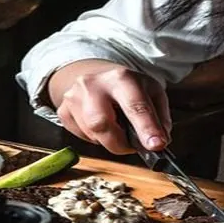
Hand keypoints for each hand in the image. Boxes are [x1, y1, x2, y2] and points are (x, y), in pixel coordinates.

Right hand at [47, 59, 171, 154]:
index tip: (156, 146)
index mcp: (121, 78)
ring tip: (116, 128)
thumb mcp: (152, 93)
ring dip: (109, 140)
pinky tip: (101, 125)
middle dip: (120, 144)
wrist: (97, 76)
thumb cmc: (128, 88)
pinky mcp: (64, 111)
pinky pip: (82, 137)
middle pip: (101, 124)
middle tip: (131, 145)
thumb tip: (159, 142)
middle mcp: (93, 85)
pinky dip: (96, 138)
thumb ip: (159, 118)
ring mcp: (74, 97)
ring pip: (92, 135)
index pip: (135, 105)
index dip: (146, 128)